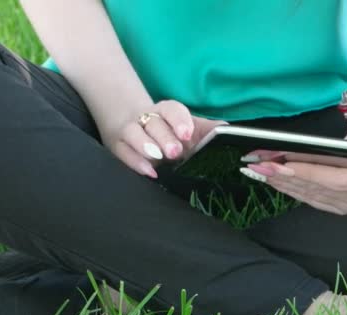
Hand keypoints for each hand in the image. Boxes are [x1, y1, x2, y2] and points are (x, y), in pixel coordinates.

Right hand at [99, 100, 225, 177]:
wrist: (133, 124)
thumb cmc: (169, 130)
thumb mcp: (189, 129)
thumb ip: (208, 130)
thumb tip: (229, 130)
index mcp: (166, 111)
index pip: (172, 109)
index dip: (179, 120)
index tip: (187, 134)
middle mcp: (147, 118)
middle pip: (154, 123)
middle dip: (164, 136)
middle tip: (175, 152)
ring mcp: (130, 131)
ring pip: (134, 133)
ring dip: (146, 145)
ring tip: (158, 157)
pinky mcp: (118, 146)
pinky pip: (123, 152)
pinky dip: (135, 162)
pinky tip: (148, 172)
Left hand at [240, 106, 346, 214]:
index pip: (336, 179)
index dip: (307, 172)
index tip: (281, 163)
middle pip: (318, 188)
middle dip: (286, 175)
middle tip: (258, 164)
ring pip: (309, 194)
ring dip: (282, 182)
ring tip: (259, 169)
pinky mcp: (338, 207)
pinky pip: (309, 198)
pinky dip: (289, 187)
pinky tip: (273, 178)